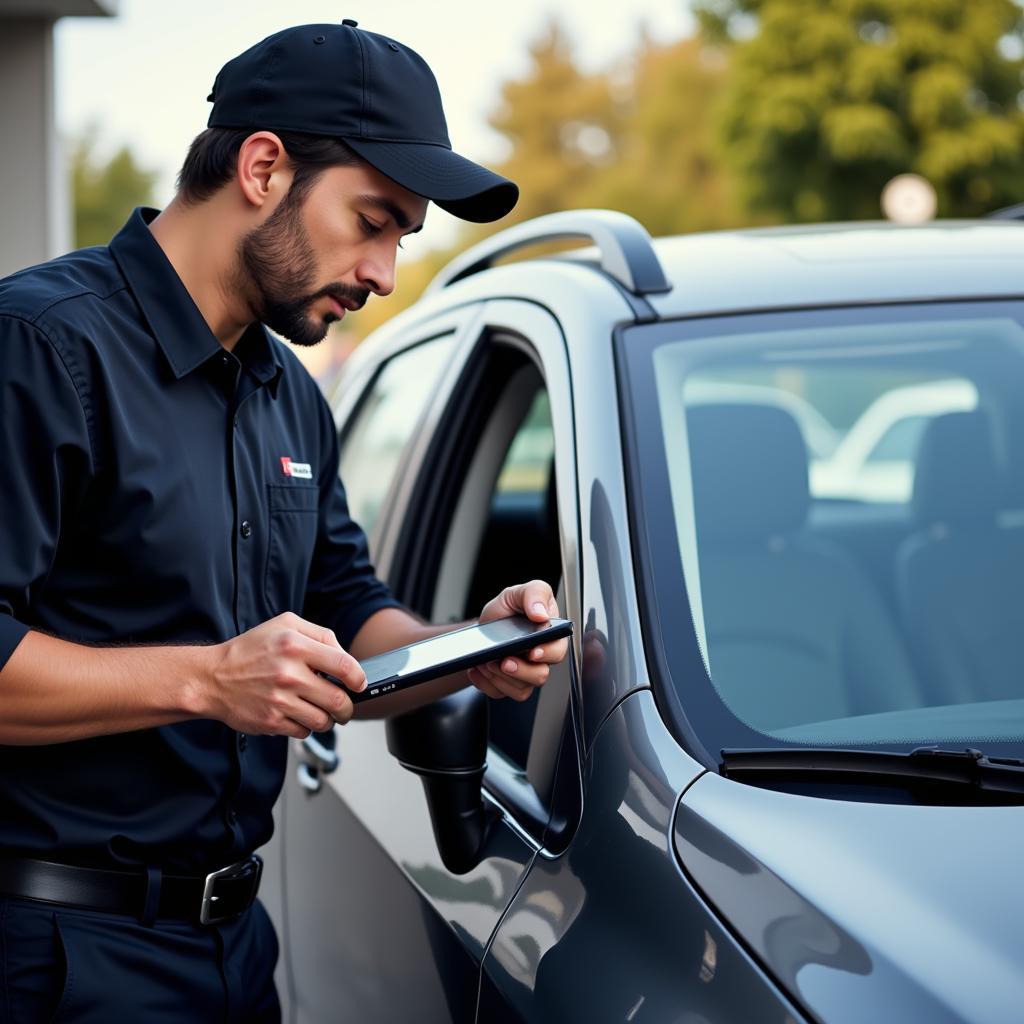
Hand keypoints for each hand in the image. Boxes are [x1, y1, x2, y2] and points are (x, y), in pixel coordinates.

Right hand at [200, 613, 366, 737]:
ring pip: (324, 720)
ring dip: (329, 719)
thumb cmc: (252, 649)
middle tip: (345, 707)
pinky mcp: (270, 721)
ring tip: (323, 711)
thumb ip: (321, 635)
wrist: (212, 677)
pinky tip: (298, 714)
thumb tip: (346, 657)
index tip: (359, 684)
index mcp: (295, 645)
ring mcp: (279, 700)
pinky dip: (307, 727)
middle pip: (338, 700)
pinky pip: (303, 732)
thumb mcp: (285, 625)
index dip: (358, 678)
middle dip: (348, 707)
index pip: (344, 665)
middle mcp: (289, 674)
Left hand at [469, 581, 568, 700]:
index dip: (547, 654)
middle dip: (521, 671)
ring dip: (500, 678)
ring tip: (486, 662)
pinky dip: (486, 684)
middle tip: (504, 661)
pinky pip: (500, 693)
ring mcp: (524, 674)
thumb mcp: (518, 592)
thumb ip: (534, 594)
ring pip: (521, 690)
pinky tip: (478, 669)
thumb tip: (540, 613)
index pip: (557, 650)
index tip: (532, 652)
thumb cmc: (508, 609)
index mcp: (549, 636)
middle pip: (540, 676)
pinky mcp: (508, 684)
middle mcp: (540, 659)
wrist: (486, 625)